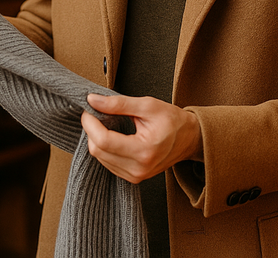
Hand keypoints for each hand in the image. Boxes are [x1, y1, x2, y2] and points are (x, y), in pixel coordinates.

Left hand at [81, 93, 201, 183]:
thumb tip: (92, 100)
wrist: (190, 139)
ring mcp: (135, 176)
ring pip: (99, 158)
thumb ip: (118, 103)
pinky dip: (104, 148)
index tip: (88, 109)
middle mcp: (138, 168)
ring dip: (96, 139)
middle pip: (98, 151)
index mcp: (144, 150)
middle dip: (91, 130)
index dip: (90, 123)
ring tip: (107, 123)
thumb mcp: (147, 105)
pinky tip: (112, 136)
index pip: (103, 140)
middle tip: (96, 112)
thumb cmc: (171, 120)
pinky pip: (107, 163)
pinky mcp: (133, 178)